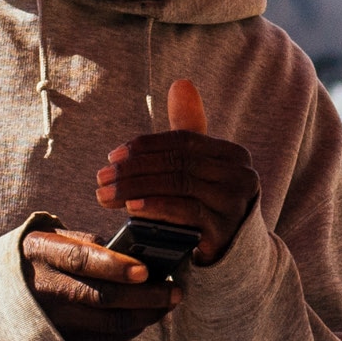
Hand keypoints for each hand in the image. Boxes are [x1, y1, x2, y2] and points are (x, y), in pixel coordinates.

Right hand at [23, 226, 181, 340]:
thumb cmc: (37, 260)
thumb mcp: (49, 239)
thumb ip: (84, 242)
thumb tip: (129, 251)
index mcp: (41, 254)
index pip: (80, 260)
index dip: (114, 266)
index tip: (145, 270)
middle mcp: (46, 290)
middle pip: (102, 297)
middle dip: (145, 296)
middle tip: (175, 290)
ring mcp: (54, 321)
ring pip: (109, 324)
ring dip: (146, 315)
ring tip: (169, 303)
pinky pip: (106, 340)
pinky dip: (132, 329)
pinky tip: (149, 317)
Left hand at [97, 81, 255, 266]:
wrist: (233, 257)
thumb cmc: (208, 206)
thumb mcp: (199, 168)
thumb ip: (189, 128)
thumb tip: (181, 83)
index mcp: (232, 154)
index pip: (182, 141)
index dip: (145, 146)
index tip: (112, 156)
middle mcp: (240, 174)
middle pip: (177, 162)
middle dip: (133, 168)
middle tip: (101, 178)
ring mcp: (235, 202)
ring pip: (178, 184)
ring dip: (135, 187)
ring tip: (105, 195)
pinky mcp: (225, 229)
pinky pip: (186, 211)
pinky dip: (156, 206)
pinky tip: (131, 208)